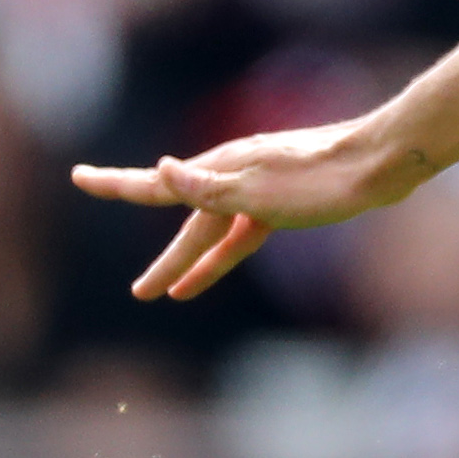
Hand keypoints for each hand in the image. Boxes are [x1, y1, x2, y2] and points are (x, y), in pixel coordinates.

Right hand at [70, 122, 423, 301]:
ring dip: (189, 264)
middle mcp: (232, 177)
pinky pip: (240, 236)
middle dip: (163, 261)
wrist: (380, 164)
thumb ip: (207, 187)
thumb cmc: (321, 178)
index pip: (155, 185)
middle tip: (136, 292)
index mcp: (219, 169)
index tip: (78, 178)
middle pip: (186, 224)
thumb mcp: (259, 187)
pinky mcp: (282, 204)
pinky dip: (223, 257)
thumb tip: (160, 170)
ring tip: (162, 293)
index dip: (114, 185)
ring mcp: (257, 191)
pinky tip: (208, 277)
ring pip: (212, 234)